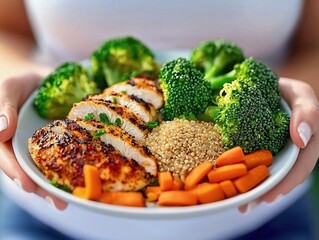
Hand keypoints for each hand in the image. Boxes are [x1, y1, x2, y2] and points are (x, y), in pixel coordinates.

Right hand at [0, 73, 66, 209]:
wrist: (41, 80)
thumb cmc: (20, 84)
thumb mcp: (9, 89)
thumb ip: (4, 108)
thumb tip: (2, 130)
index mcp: (5, 139)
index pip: (6, 158)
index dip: (15, 172)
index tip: (27, 185)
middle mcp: (22, 148)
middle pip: (28, 171)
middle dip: (41, 189)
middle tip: (58, 203)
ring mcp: (41, 148)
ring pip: (47, 169)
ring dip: (58, 185)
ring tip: (73, 198)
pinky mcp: (60, 144)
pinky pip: (65, 157)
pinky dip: (72, 168)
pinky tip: (84, 178)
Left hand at [240, 77, 318, 211]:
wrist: (266, 87)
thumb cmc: (287, 91)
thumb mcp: (301, 95)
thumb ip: (308, 113)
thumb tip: (301, 139)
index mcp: (306, 143)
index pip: (301, 166)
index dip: (287, 182)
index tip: (270, 195)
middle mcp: (289, 150)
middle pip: (279, 176)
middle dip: (263, 192)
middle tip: (246, 206)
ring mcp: (272, 150)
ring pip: (263, 171)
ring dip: (250, 187)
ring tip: (235, 201)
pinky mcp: (255, 147)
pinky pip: (249, 161)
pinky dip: (240, 171)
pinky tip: (228, 180)